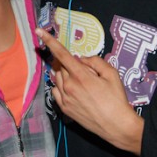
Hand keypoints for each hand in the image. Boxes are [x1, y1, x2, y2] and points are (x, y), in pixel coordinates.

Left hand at [37, 28, 142, 154]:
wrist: (116, 125)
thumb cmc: (117, 98)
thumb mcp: (112, 74)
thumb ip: (94, 61)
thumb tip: (80, 59)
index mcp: (81, 76)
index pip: (61, 54)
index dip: (49, 41)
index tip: (39, 31)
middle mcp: (69, 86)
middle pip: (61, 66)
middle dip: (69, 64)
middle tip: (86, 72)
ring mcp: (65, 98)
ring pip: (57, 78)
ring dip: (65, 74)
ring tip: (83, 83)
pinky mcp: (64, 108)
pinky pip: (56, 91)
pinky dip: (61, 86)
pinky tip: (73, 90)